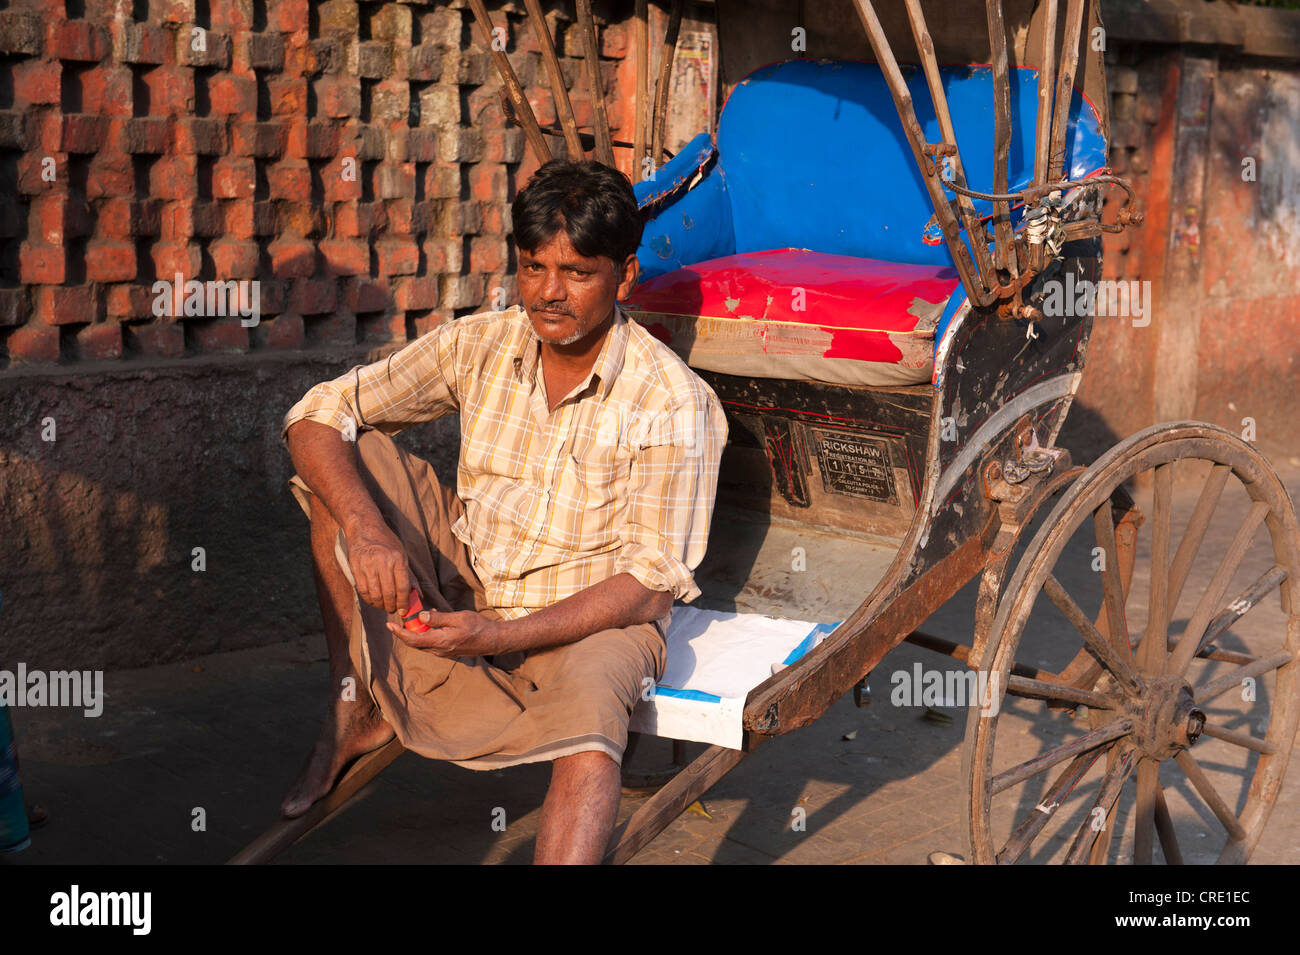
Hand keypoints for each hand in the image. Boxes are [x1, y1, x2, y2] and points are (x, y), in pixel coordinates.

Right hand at [345, 519, 412, 613]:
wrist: (364, 527)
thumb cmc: (386, 541)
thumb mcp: (401, 553)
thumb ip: (409, 575)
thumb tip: (418, 595)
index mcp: (398, 558)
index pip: (402, 587)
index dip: (403, 602)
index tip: (403, 610)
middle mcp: (383, 562)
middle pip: (389, 593)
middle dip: (391, 606)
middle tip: (392, 610)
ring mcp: (368, 565)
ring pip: (375, 594)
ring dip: (380, 604)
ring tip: (383, 606)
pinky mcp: (356, 567)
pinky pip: (363, 590)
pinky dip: (369, 599)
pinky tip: (373, 599)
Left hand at [388, 610, 503, 657]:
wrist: (493, 640)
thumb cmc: (478, 626)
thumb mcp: (458, 618)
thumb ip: (438, 618)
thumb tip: (420, 617)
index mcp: (440, 641)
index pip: (413, 639)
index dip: (399, 633)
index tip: (389, 625)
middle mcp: (439, 650)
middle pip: (414, 643)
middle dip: (403, 633)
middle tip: (397, 620)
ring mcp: (443, 652)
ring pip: (422, 644)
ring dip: (415, 633)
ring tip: (413, 618)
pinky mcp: (447, 651)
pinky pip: (430, 644)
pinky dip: (425, 634)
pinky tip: (430, 622)